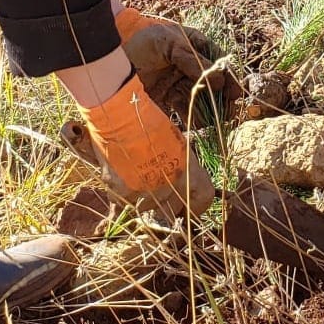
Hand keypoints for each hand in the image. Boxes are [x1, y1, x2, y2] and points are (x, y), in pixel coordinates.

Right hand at [75, 77, 214, 219]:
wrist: (120, 114)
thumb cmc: (148, 122)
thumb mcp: (175, 143)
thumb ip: (181, 167)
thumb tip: (181, 185)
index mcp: (190, 170)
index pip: (204, 199)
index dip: (197, 205)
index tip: (189, 207)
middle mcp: (171, 186)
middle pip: (173, 209)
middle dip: (166, 203)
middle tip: (154, 188)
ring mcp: (146, 192)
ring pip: (146, 207)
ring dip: (141, 198)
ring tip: (134, 174)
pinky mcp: (123, 193)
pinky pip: (124, 203)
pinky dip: (122, 194)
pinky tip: (120, 175)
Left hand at [115, 8, 240, 125]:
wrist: (110, 64)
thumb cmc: (140, 45)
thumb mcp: (167, 44)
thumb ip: (191, 59)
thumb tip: (217, 79)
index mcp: (194, 44)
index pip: (218, 61)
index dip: (229, 77)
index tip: (235, 93)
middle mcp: (191, 63)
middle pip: (215, 82)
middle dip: (224, 98)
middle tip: (230, 114)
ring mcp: (181, 81)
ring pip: (203, 98)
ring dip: (212, 110)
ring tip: (217, 123)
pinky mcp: (170, 97)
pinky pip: (188, 109)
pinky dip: (196, 118)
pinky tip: (201, 125)